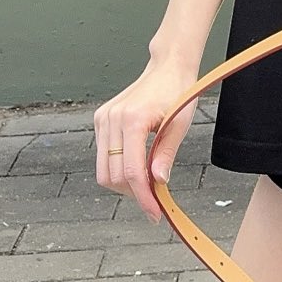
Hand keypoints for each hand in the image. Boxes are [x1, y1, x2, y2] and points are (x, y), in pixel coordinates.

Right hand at [93, 58, 199, 222]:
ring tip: (147, 184)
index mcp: (132, 120)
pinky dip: (119, 167)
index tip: (154, 213)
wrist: (168, 68)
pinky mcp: (101, 119)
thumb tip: (159, 183)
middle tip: (154, 200)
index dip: (143, 197)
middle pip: (113, 176)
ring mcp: (103, 119)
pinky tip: (138, 167)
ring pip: (104, 169)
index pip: (132, 172)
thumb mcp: (180, 125)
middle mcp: (112, 119)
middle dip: (133, 193)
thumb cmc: (178, 92)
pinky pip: (103, 155)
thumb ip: (166, 154)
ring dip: (124, 184)